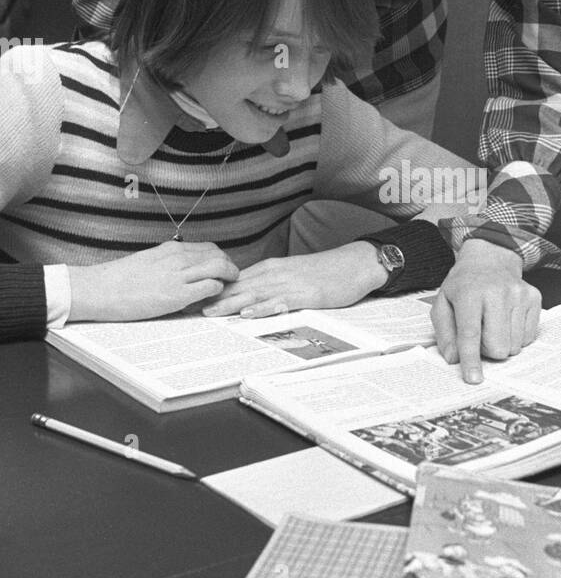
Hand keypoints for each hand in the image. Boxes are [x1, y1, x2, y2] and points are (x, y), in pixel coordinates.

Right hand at [68, 243, 239, 321]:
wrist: (100, 289)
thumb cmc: (120, 279)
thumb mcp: (149, 261)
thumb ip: (169, 262)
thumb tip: (183, 270)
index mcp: (171, 249)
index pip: (209, 248)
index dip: (220, 259)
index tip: (222, 269)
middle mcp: (178, 258)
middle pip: (219, 256)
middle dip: (230, 268)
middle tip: (230, 280)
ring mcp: (179, 275)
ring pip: (220, 268)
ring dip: (228, 278)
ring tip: (227, 289)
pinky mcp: (177, 294)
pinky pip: (210, 287)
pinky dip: (216, 293)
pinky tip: (210, 300)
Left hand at [201, 243, 386, 316]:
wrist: (355, 264)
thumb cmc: (327, 273)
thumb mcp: (294, 276)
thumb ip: (272, 285)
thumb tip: (250, 298)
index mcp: (271, 269)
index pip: (236, 280)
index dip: (213, 290)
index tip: (192, 299)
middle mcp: (276, 274)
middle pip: (239, 287)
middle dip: (213, 298)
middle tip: (188, 308)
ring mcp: (290, 283)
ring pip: (254, 293)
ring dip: (230, 303)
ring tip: (208, 313)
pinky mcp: (305, 294)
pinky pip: (279, 302)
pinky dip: (262, 307)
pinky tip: (248, 313)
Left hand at [430, 239, 541, 383]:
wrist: (490, 260)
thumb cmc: (464, 285)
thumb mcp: (443, 303)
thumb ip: (444, 332)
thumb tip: (454, 358)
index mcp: (470, 293)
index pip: (471, 333)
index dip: (471, 359)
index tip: (473, 378)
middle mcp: (498, 292)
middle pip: (498, 346)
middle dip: (487, 350)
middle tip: (480, 335)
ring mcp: (519, 295)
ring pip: (514, 346)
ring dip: (501, 343)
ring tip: (493, 324)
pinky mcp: (534, 298)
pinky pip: (528, 337)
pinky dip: (515, 337)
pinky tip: (507, 320)